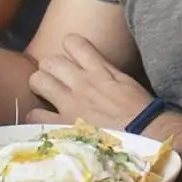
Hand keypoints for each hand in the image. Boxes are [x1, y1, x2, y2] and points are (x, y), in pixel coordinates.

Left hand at [26, 35, 155, 129]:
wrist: (147, 138)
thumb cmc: (141, 113)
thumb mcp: (126, 83)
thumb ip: (107, 72)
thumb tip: (97, 66)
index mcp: (99, 70)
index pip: (73, 42)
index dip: (68, 49)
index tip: (71, 59)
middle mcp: (81, 82)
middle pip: (49, 60)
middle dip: (49, 69)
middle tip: (55, 81)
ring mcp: (69, 103)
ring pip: (37, 80)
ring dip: (40, 87)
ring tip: (46, 97)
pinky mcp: (62, 125)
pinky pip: (34, 115)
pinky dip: (36, 117)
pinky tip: (43, 122)